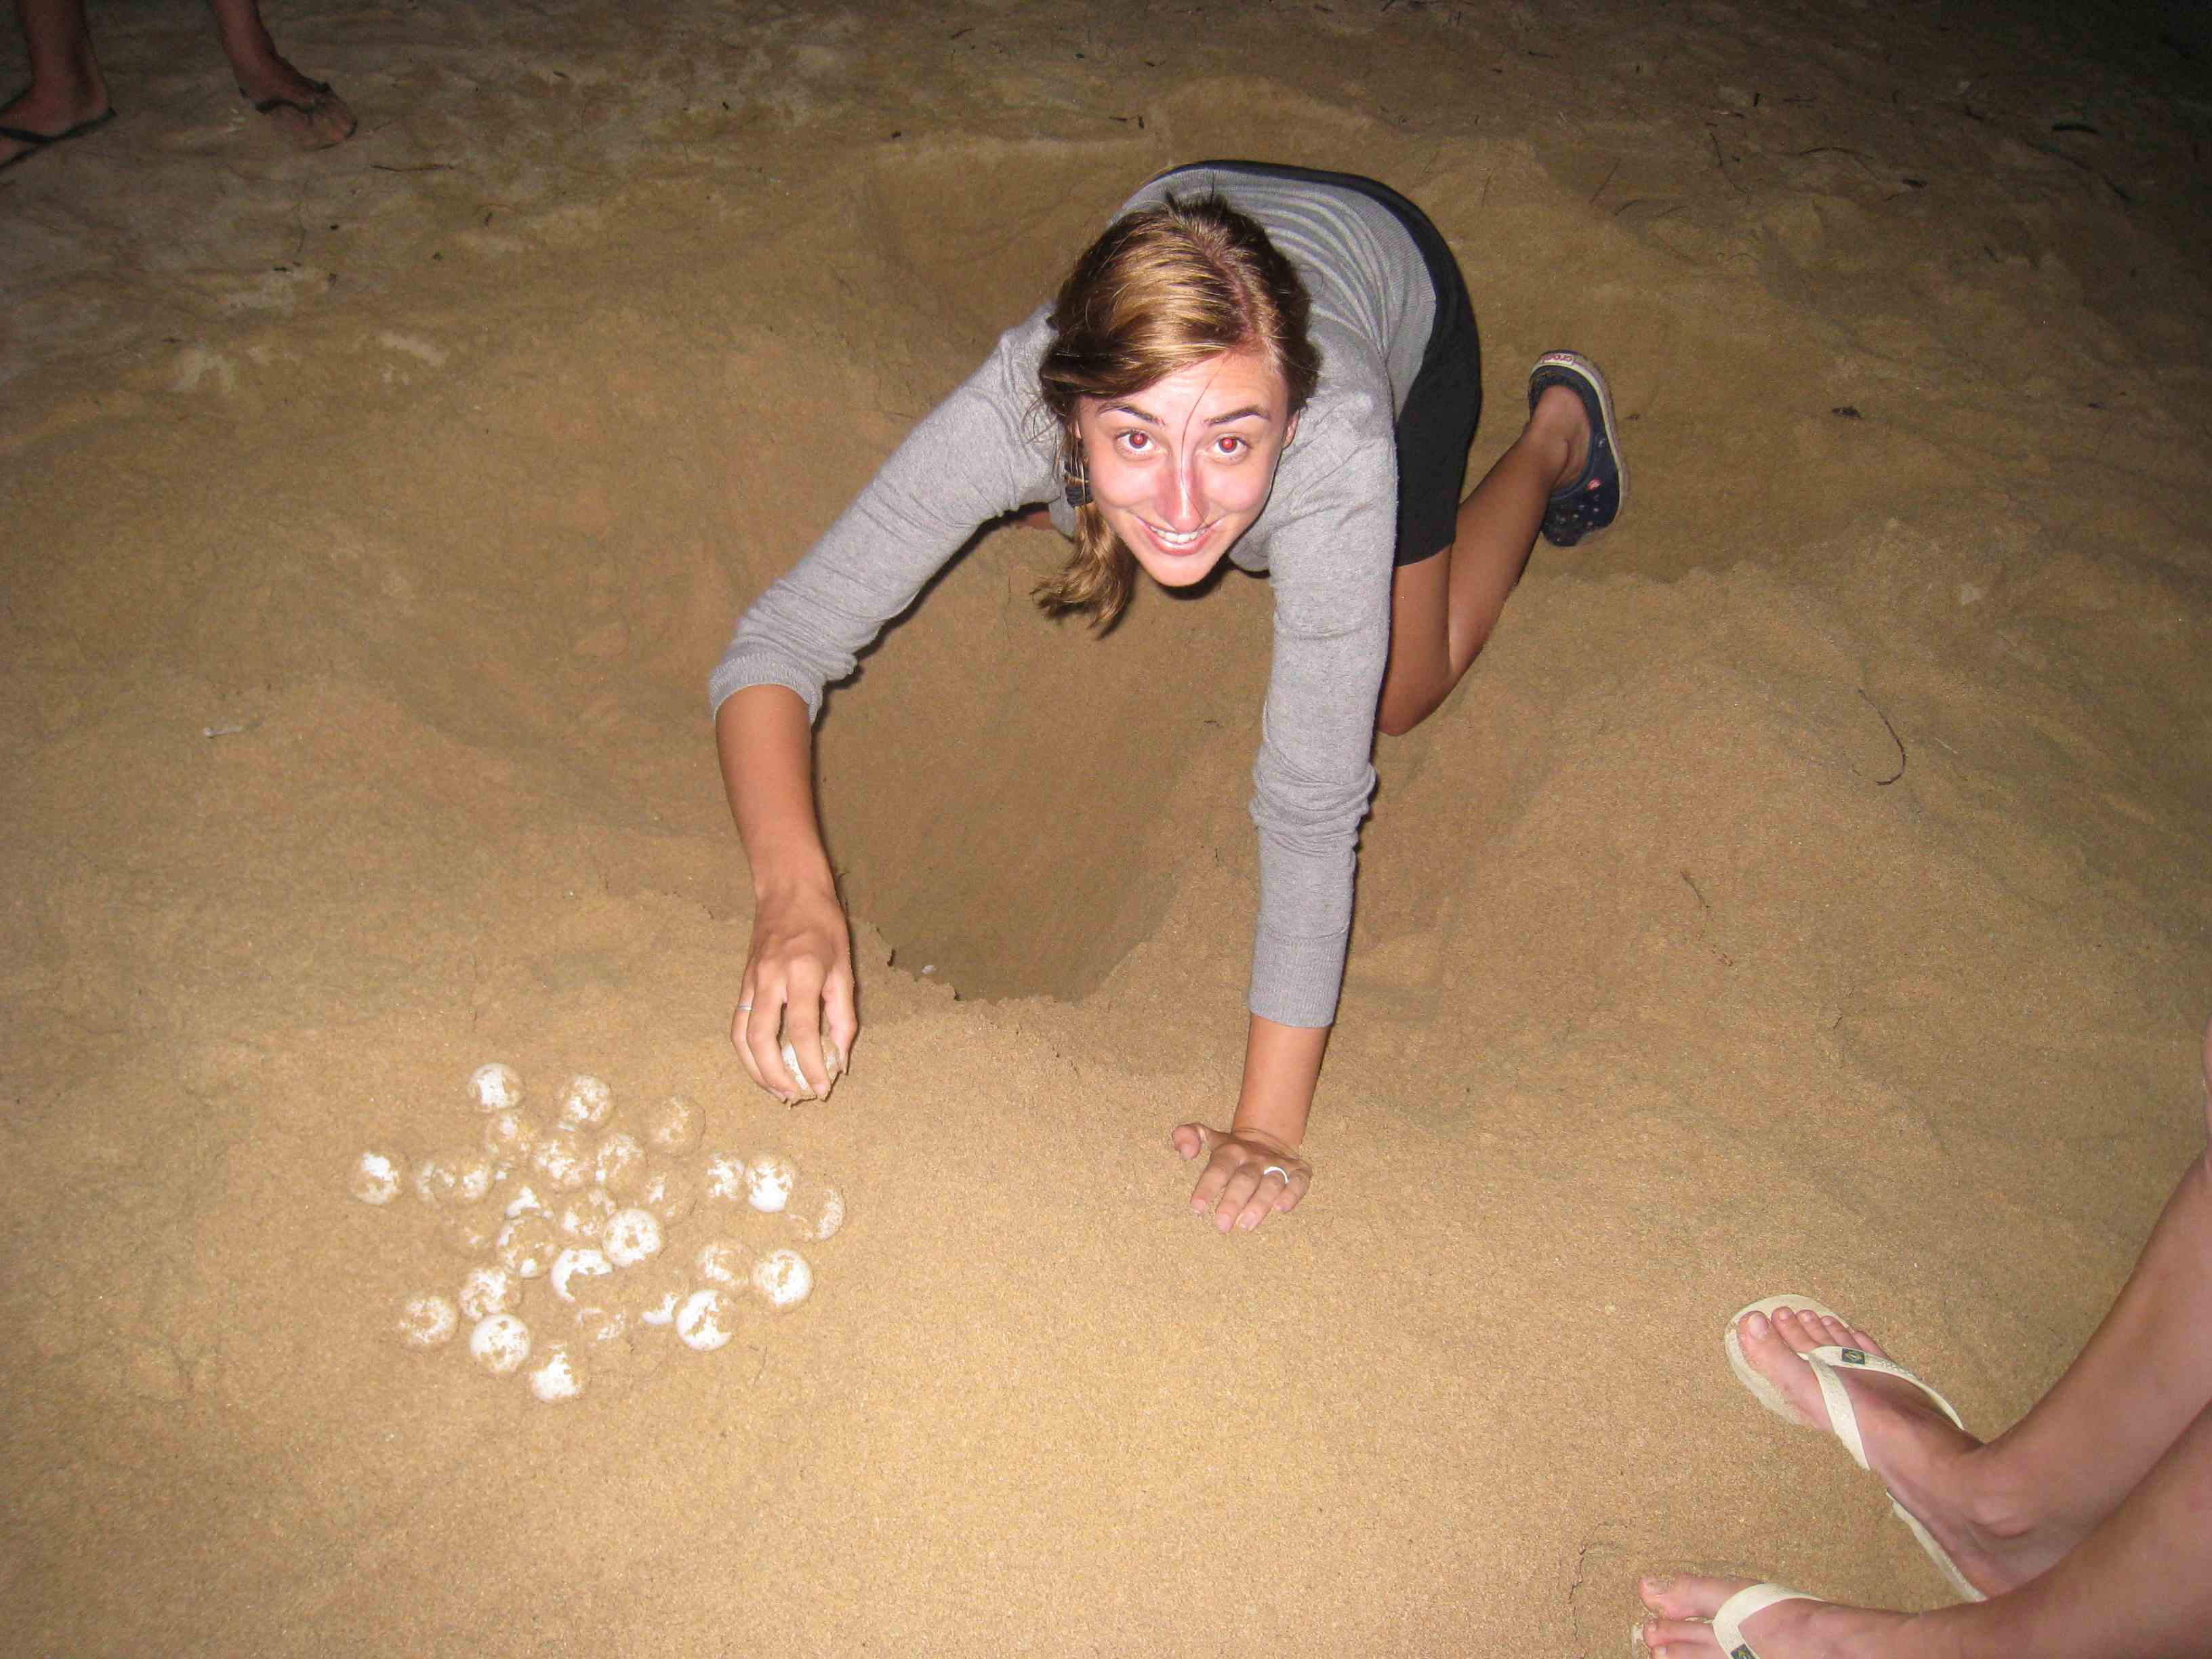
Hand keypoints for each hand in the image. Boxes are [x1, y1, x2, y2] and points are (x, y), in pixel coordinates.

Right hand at [734, 882, 855, 1101]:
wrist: (789, 891)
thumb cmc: (825, 927)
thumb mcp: (845, 967)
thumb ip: (842, 1015)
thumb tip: (839, 1058)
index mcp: (803, 972)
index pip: (802, 1031)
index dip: (812, 1065)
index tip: (823, 1088)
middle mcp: (771, 978)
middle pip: (762, 1039)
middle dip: (776, 1076)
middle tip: (794, 1097)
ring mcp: (751, 980)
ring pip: (742, 1036)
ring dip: (756, 1070)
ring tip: (776, 1091)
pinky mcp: (742, 983)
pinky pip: (738, 1024)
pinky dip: (747, 1052)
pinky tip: (762, 1067)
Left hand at [1172, 1123, 1308, 1232]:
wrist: (1269, 1137)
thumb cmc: (1230, 1150)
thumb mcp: (1208, 1137)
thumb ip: (1188, 1136)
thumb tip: (1185, 1151)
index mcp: (1231, 1151)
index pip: (1218, 1169)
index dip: (1207, 1187)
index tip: (1197, 1208)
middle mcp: (1255, 1158)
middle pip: (1244, 1180)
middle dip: (1233, 1202)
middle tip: (1221, 1225)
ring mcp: (1278, 1165)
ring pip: (1270, 1184)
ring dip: (1259, 1204)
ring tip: (1246, 1225)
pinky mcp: (1299, 1172)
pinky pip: (1298, 1183)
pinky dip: (1292, 1194)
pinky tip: (1281, 1208)